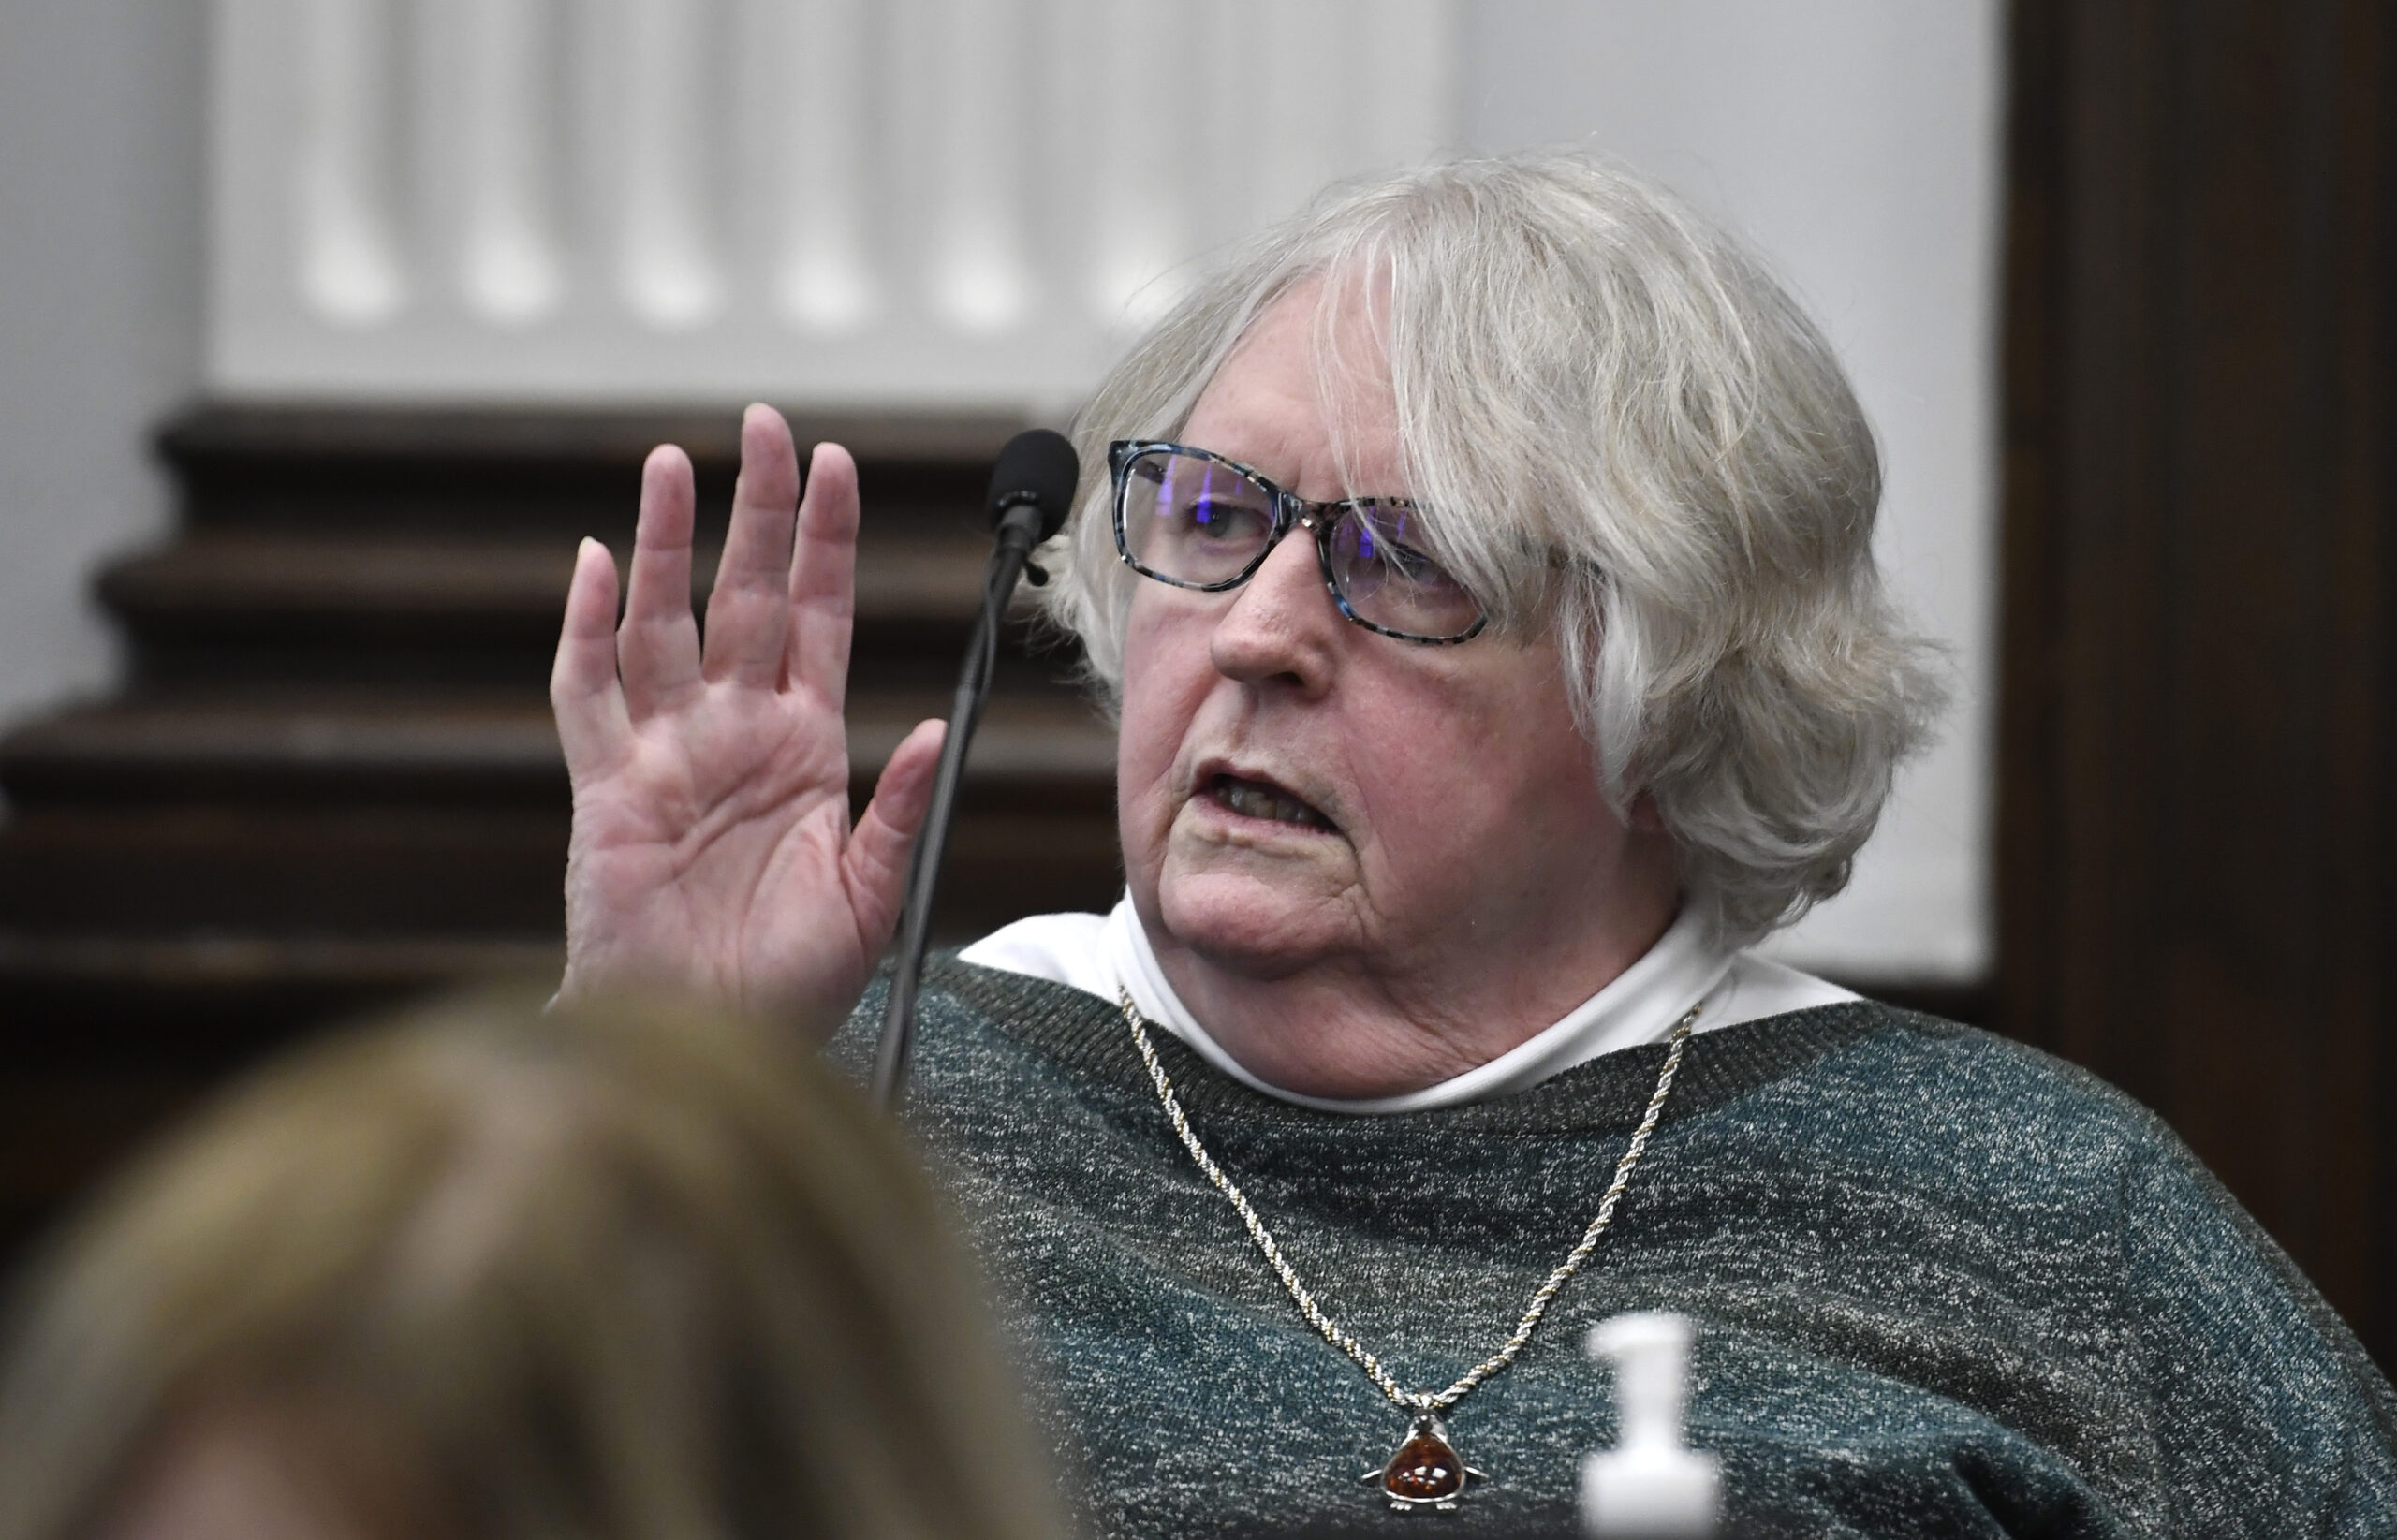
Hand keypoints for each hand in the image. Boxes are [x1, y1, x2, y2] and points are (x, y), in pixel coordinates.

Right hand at [549, 404, 944, 1032]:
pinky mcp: (605, 791)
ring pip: (663, 623)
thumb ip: (894, 808)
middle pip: (743, 596)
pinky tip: (594, 565)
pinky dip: (586, 631)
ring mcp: (667, 753)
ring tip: (672, 464)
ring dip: (667, 545)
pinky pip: (588, 695)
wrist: (709, 1041)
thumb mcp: (870, 897)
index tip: (838, 464)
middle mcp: (735, 732)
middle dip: (757, 511)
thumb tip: (927, 727)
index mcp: (806, 746)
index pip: (818, 617)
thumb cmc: (790, 983)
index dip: (826, 542)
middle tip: (765, 426)